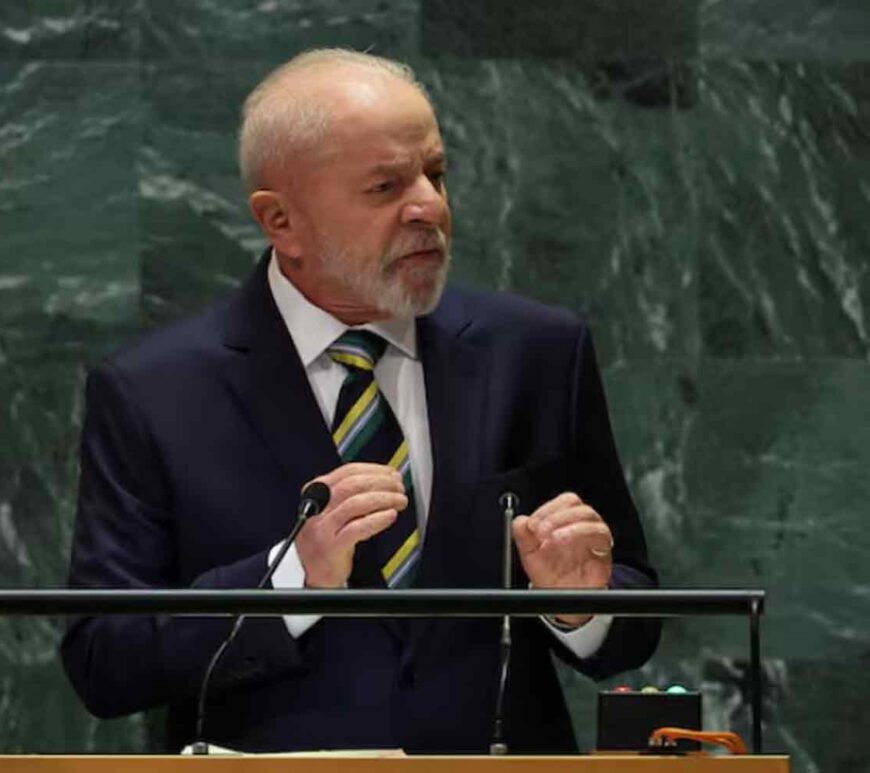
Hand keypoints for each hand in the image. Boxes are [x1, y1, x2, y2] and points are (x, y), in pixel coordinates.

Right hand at [295, 462, 407, 587]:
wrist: (316, 575)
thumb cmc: (328, 542)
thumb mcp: (334, 512)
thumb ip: (352, 495)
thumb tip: (386, 478)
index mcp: (315, 493)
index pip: (346, 472)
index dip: (373, 470)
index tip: (391, 473)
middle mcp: (316, 509)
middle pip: (351, 485)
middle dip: (380, 482)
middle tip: (398, 487)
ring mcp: (321, 529)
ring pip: (354, 504)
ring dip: (383, 498)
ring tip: (399, 500)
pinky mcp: (331, 547)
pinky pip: (357, 528)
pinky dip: (377, 519)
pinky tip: (390, 516)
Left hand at [512, 491, 612, 627]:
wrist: (561, 596)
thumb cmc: (549, 572)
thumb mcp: (530, 554)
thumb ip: (522, 535)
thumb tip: (520, 521)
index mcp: (564, 520)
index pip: (561, 502)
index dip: (546, 510)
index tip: (532, 525)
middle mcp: (580, 524)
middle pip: (575, 504)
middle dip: (555, 516)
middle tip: (541, 532)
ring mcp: (593, 536)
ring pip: (589, 517)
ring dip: (568, 526)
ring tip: (553, 540)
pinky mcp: (603, 552)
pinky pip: (600, 536)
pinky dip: (583, 536)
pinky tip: (569, 547)